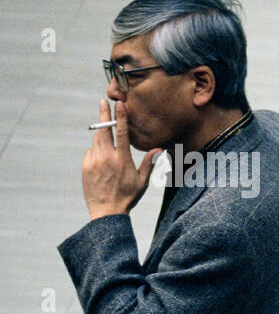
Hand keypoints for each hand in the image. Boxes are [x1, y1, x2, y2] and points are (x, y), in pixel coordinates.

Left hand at [81, 99, 161, 218]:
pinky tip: (102, 160)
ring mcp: (94, 161)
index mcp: (122, 159)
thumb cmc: (128, 197)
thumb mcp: (142, 181)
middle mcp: (106, 157)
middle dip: (103, 114)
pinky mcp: (85, 166)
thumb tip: (158, 149)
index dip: (120, 116)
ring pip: (96, 140)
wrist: (106, 211)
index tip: (119, 103)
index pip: (121, 132)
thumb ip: (149, 163)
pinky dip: (96, 151)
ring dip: (101, 134)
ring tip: (106, 132)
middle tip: (103, 101)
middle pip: (104, 129)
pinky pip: (90, 152)